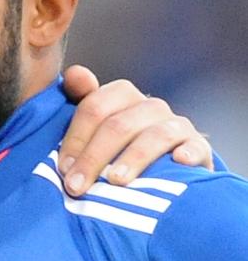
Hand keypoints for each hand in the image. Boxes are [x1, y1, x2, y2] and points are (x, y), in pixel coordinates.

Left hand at [59, 65, 212, 195]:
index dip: (74, 138)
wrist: (166, 165)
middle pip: (118, 125)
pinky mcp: (198, 147)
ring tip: (115, 182)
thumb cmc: (120, 144)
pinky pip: (195, 147)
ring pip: (153, 136)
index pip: (93, 107)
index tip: (62, 168)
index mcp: (120, 95)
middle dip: (93, 157)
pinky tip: (177, 163)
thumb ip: (80, 100)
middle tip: (76, 186)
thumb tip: (74, 74)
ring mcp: (175, 126)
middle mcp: (149, 106)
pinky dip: (187, 153)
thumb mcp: (96, 125)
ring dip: (132, 159)